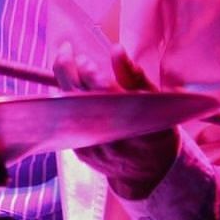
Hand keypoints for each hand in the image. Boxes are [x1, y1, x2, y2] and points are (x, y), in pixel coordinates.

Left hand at [52, 42, 177, 199]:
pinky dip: (63, 99)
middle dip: (67, 70)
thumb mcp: (156, 102)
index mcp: (131, 121)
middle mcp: (108, 136)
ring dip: (62, 82)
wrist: (149, 171)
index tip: (83, 59)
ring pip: (67, 109)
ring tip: (65, 60)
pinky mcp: (80, 151)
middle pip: (77, 98)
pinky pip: (65, 121)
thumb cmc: (155, 128)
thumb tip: (116, 49)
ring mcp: (91, 146)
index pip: (103, 94)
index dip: (89, 74)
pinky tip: (67, 83)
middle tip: (66, 50)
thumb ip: (134, 75)